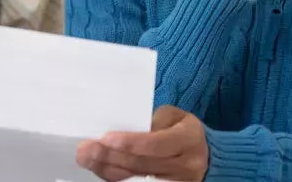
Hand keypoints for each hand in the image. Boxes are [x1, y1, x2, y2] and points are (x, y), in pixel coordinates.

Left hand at [76, 106, 208, 181]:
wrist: (205, 156)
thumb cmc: (184, 130)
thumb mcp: (175, 116)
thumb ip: (152, 121)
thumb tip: (123, 130)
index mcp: (188, 140)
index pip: (157, 144)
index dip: (131, 143)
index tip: (106, 138)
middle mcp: (185, 166)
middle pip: (142, 165)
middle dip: (110, 157)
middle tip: (85, 149)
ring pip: (136, 180)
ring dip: (107, 170)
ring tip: (87, 159)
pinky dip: (115, 179)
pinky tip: (100, 169)